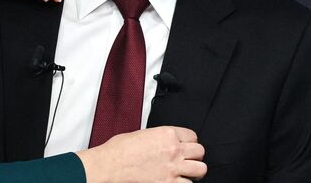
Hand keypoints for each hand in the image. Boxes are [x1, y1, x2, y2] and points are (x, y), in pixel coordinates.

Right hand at [76, 126, 206, 182]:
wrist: (110, 164)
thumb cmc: (119, 150)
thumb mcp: (142, 134)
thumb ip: (159, 138)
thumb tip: (163, 142)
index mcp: (167, 134)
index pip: (193, 136)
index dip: (189, 142)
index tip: (185, 147)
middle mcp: (173, 149)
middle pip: (200, 152)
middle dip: (194, 156)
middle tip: (186, 160)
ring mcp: (173, 168)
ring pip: (200, 169)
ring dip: (193, 172)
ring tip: (184, 173)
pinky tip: (174, 181)